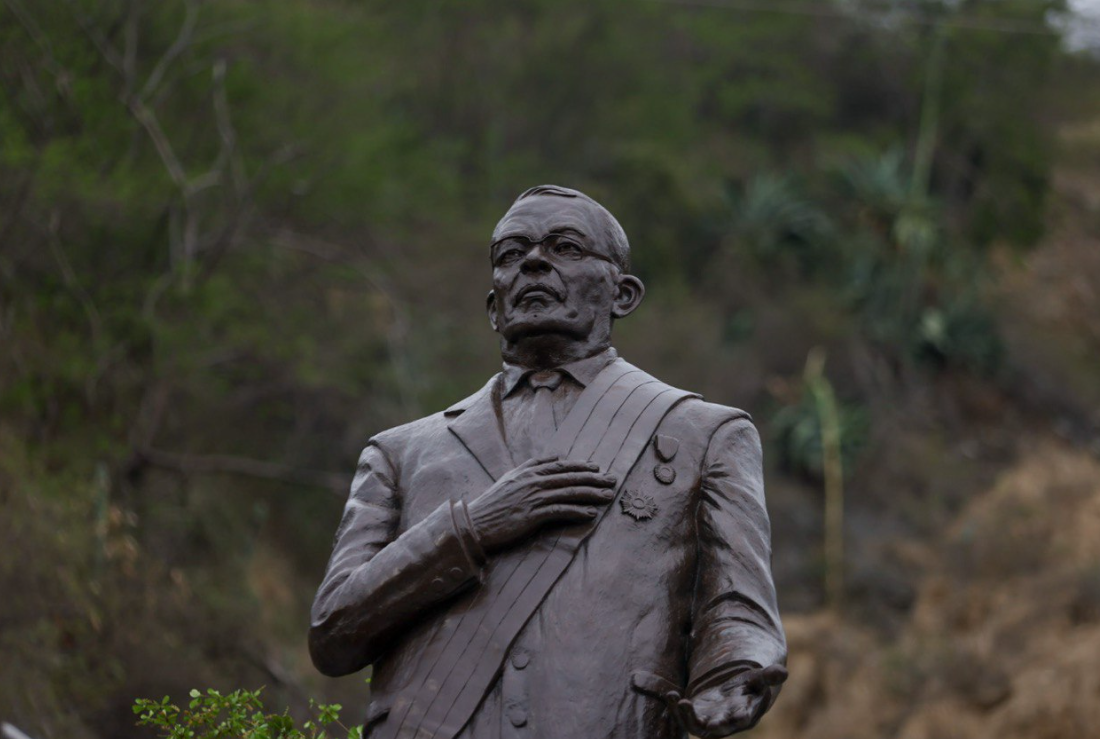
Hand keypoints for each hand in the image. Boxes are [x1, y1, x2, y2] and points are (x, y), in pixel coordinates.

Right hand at [467, 456, 616, 552]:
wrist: (476, 523)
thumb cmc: (493, 503)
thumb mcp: (511, 478)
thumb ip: (532, 466)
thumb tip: (554, 457)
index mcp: (528, 471)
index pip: (561, 466)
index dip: (580, 466)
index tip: (596, 468)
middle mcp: (533, 481)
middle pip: (570, 477)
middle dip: (593, 479)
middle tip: (612, 480)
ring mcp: (534, 497)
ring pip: (569, 492)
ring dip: (591, 494)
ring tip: (607, 496)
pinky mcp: (533, 515)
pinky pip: (560, 511)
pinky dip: (577, 511)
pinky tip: (590, 514)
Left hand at [672, 665, 786, 737]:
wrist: (734, 695)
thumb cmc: (748, 686)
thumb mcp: (758, 678)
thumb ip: (768, 676)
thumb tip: (783, 672)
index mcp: (746, 711)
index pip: (745, 716)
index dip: (741, 715)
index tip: (740, 714)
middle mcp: (729, 721)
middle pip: (722, 727)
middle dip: (716, 725)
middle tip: (710, 723)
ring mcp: (712, 722)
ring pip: (699, 727)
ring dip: (688, 716)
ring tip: (680, 701)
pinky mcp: (698, 718)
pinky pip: (685, 718)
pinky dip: (676, 709)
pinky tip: (670, 695)